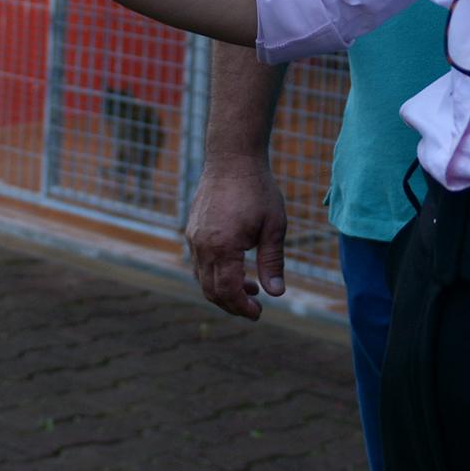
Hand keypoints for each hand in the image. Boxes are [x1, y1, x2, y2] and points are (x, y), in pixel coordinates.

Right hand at [184, 158, 287, 319]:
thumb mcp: (274, 226)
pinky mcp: (192, 229)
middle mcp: (202, 245)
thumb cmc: (257, 189)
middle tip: (255, 306)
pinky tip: (235, 268)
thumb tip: (277, 294)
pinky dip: (215, 274)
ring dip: (223, 290)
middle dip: (232, 305)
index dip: (242, 308)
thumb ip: (272, 262)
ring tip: (250, 287)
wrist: (232, 157)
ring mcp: (193, 237)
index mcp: (223, 246)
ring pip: (202, 278)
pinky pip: (199, 262)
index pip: (227, 291)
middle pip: (211, 290)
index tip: (258, 313)